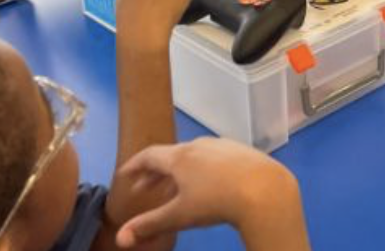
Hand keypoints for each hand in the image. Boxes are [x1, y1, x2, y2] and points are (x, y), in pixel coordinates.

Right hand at [115, 138, 303, 248]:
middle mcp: (200, 145)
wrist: (265, 189)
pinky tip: (208, 185)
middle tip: (144, 188)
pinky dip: (200, 169)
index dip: (135, 166)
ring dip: (179, 172)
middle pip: (171, 155)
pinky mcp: (242, 151)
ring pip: (193, 156)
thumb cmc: (216, 200)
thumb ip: (149, 225)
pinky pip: (213, 158)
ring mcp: (223, 146)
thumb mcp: (179, 215)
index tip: (125, 174)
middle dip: (155, 173)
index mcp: (180, 157)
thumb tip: (120, 239)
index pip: (150, 156)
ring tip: (174, 190)